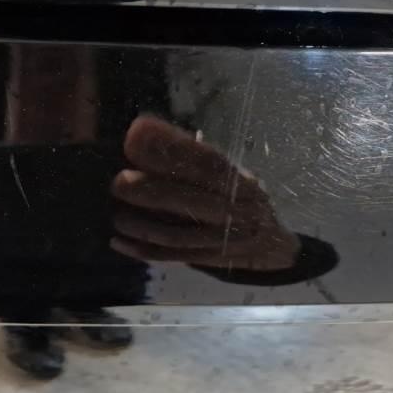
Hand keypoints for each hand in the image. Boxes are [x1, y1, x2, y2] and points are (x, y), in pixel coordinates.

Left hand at [111, 114, 300, 269]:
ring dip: (143, 227)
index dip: (172, 147)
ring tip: (118, 218)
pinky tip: (118, 243)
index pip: (205, 161)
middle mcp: (233, 208)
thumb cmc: (243, 198)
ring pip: (178, 235)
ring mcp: (222, 238)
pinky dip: (144, 251)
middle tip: (119, 182)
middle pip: (189, 200)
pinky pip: (173, 257)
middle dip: (151, 191)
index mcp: (238, 180)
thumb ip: (202, 160)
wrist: (274, 245)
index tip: (138, 133)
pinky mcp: (209, 259)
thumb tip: (164, 136)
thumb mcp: (235, 174)